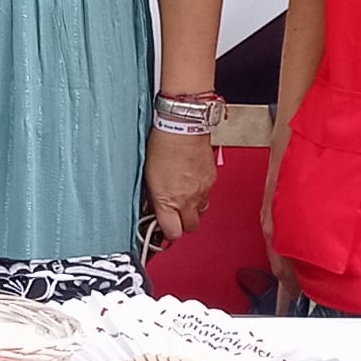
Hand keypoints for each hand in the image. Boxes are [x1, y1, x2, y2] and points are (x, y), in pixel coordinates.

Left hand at [146, 126, 215, 242]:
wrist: (183, 127)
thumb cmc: (163, 145)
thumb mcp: (148, 176)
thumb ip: (153, 197)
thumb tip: (153, 207)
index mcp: (169, 201)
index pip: (173, 233)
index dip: (168, 232)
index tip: (164, 227)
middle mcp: (188, 199)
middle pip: (191, 228)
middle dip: (183, 224)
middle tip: (175, 214)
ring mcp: (202, 191)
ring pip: (202, 212)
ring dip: (193, 209)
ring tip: (183, 196)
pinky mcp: (211, 181)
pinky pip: (207, 195)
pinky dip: (200, 193)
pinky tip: (191, 182)